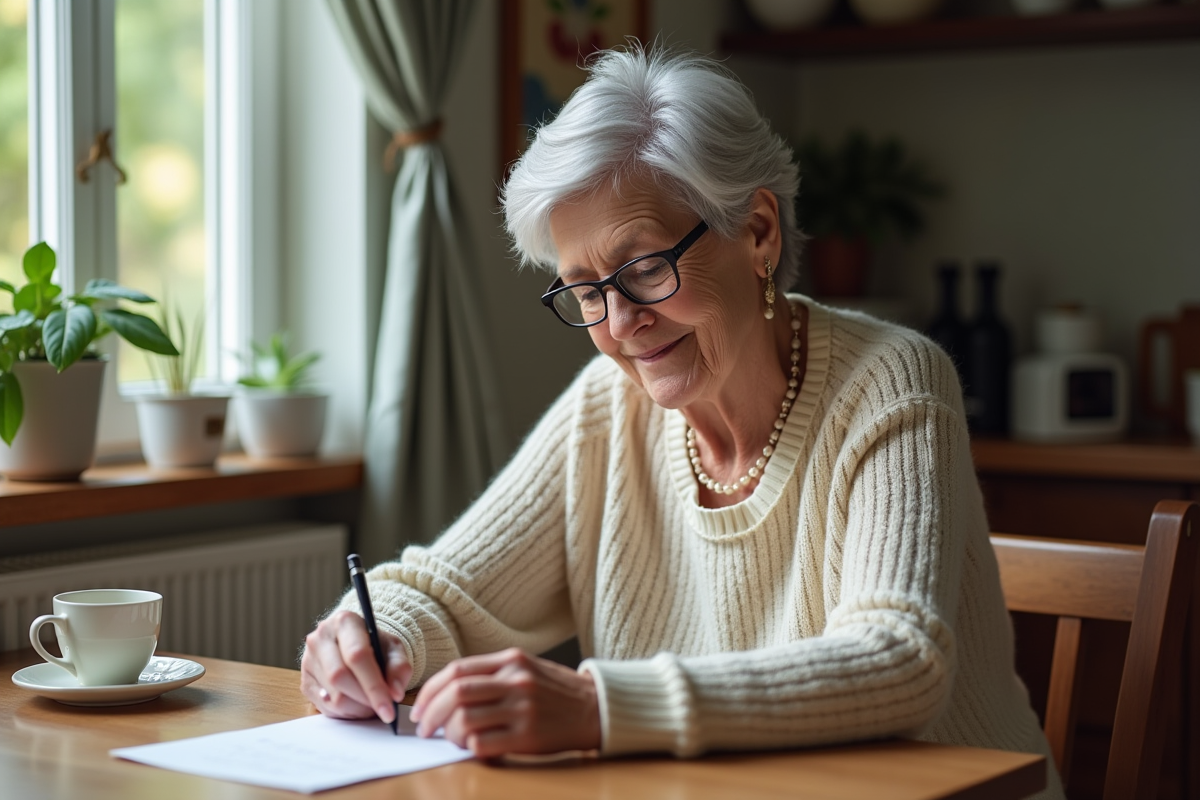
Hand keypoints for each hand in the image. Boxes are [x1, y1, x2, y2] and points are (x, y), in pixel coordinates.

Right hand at [301, 610, 410, 724]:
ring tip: (371, 705)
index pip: (357, 656)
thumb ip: (399, 668)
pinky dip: (345, 713)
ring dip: (357, 709)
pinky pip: (324, 707)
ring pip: (332, 696)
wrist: (355, 644)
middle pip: (340, 677)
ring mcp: (309, 660)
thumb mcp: (393, 649)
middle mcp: (321, 638)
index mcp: (345, 622)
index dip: (374, 686)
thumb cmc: (375, 645)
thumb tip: (395, 693)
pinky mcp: (305, 681)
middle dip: (365, 699)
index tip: (389, 709)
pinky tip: (357, 705)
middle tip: (382, 709)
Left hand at [409, 648, 600, 757]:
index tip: (420, 707)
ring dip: (447, 733)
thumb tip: (449, 690)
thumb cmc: (558, 691)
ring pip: (464, 719)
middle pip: (455, 693)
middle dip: (430, 712)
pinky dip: (468, 748)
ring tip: (448, 739)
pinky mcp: (528, 736)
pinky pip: (483, 744)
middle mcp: (515, 681)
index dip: (431, 690)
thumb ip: (492, 673)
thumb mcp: (527, 668)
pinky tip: (471, 748)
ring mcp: (522, 709)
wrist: (597, 708)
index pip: (457, 671)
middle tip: (423, 728)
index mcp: (511, 660)